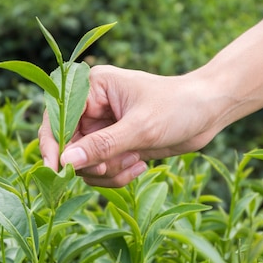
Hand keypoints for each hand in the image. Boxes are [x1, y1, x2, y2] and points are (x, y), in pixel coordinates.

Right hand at [38, 65, 225, 186]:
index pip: (58, 118)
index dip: (53, 146)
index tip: (57, 171)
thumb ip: (102, 145)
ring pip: (85, 163)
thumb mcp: (140, 128)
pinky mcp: (115, 145)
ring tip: (135, 161)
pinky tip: (141, 164)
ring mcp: (103, 127)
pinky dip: (117, 174)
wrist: (209, 111)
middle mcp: (92, 107)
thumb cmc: (178, 107)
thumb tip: (66, 161)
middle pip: (69, 147)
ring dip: (108, 171)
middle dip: (92, 163)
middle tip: (113, 166)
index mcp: (93, 88)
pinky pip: (102, 169)